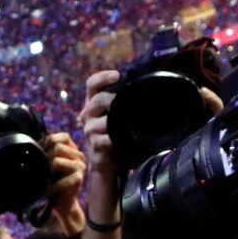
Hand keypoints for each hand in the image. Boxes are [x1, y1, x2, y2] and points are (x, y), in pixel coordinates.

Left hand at [43, 131, 85, 236]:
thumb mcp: (48, 163)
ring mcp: (80, 167)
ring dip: (47, 171)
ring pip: (57, 161)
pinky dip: (50, 186)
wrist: (62, 204)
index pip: (63, 136)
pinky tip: (49, 190)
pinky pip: (59, 178)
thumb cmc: (53, 183)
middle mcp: (79, 156)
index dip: (49, 142)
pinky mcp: (78, 179)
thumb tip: (34, 143)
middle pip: (58, 147)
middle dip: (46, 158)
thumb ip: (46, 152)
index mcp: (72, 149)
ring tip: (46, 179)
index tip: (42, 152)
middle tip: (44, 170)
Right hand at [79, 69, 119, 192]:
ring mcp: (89, 131)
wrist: (108, 162)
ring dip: (116, 121)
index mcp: (93, 102)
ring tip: (128, 123)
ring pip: (101, 121)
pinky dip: (116, 139)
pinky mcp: (95, 146)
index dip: (103, 77)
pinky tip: (124, 140)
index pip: (92, 84)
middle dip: (113, 99)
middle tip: (129, 101)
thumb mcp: (118, 114)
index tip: (117, 75)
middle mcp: (88, 115)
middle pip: (97, 100)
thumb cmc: (116, 134)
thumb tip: (149, 84)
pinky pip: (105, 140)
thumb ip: (125, 100)